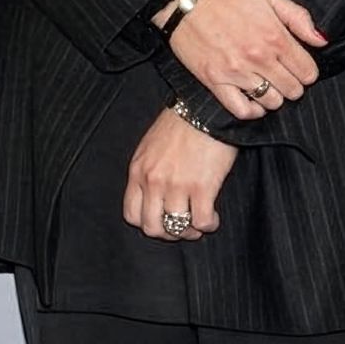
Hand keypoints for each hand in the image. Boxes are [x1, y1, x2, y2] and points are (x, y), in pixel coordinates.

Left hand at [123, 109, 238, 240]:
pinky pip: (202, 222)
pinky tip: (213, 217)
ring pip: (176, 228)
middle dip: (169, 234)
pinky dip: (209, 225)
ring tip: (199, 222)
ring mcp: (176, 185)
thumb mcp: (150, 148)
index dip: (148, 224)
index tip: (161, 221)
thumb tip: (154, 196)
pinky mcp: (201, 187)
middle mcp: (153, 181)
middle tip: (182, 227)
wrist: (204, 110)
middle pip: (152, 228)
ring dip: (190, 231)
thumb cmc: (180, 126)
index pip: (131, 215)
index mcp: (138, 172)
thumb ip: (147, 172)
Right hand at [167, 0, 325, 119]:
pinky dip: (253, 111)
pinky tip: (254, 102)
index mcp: (275, 37)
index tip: (298, 67)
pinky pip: (242, 110)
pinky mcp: (215, 81)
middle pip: (293, 90)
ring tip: (268, 86)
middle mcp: (259, 58)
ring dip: (274, 97)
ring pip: (271, 101)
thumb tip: (322, 41)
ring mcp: (237, 72)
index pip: (309, 72)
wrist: (183, 2)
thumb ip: (299, 18)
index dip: (307, 71)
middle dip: (293, 85)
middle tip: (283, 76)